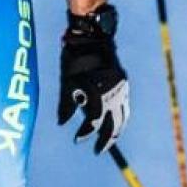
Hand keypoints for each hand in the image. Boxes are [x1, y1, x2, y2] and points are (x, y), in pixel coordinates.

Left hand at [57, 4, 130, 152]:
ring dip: (117, 130)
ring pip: (123, 116)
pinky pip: (125, 106)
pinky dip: (121, 117)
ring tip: (109, 140)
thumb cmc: (75, 60)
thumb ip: (65, 106)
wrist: (93, 37)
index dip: (85, 134)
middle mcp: (113, 95)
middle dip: (106, 139)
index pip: (94, 123)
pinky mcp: (123, 84)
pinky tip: (116, 121)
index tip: (77, 140)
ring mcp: (121, 89)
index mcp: (99, 96)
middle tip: (99, 150)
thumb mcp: (67, 83)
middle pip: (114, 125)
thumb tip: (62, 123)